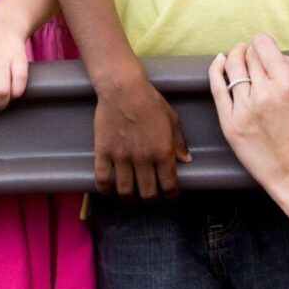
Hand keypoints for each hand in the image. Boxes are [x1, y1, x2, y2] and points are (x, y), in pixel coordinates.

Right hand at [94, 66, 190, 199]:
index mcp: (163, 152)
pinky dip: (106, 189)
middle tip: (150, 196)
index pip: (169, 185)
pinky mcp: (103, 152)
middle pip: (147, 192)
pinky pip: (103, 179)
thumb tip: (186, 161)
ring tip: (130, 197)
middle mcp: (143, 159)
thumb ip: (179, 142)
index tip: (169, 195)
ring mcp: (121, 157)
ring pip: (125, 190)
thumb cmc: (150, 100)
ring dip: (129, 198)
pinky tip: (109, 190)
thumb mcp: (172, 119)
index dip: (170, 195)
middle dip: (151, 199)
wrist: (123, 88)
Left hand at [209, 34, 288, 195]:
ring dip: (235, 55)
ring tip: (238, 54)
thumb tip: (279, 52)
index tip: (263, 46)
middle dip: (251, 51)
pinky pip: (217, 87)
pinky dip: (215, 69)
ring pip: (232, 67)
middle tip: (254, 54)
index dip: (263, 43)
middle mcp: (264, 94)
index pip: (264, 46)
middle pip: (249, 56)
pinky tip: (219, 61)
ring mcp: (244, 109)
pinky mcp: (229, 123)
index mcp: (288, 85)